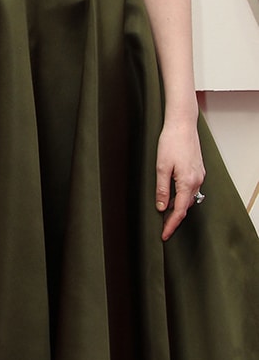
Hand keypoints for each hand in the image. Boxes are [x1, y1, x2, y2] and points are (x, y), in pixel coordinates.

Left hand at [155, 120, 204, 240]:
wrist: (182, 124)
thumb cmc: (171, 142)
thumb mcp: (161, 166)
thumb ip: (162, 189)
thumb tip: (162, 207)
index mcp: (187, 182)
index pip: (180, 211)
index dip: (171, 225)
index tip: (164, 235)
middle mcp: (197, 181)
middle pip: (186, 206)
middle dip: (175, 217)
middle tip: (163, 226)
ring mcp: (199, 175)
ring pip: (189, 197)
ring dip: (178, 205)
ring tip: (165, 211)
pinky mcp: (198, 169)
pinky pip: (191, 188)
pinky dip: (182, 194)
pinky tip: (173, 193)